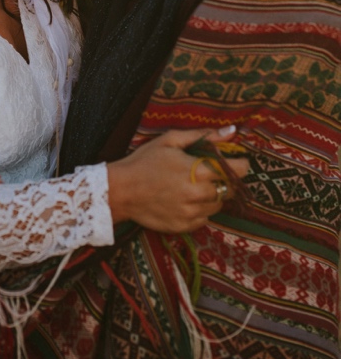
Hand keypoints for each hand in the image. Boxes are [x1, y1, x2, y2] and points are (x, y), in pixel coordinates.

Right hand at [106, 126, 249, 232]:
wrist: (119, 191)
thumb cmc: (143, 162)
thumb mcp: (170, 141)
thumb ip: (203, 136)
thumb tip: (232, 131)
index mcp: (199, 171)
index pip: (238, 171)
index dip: (239, 165)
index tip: (232, 162)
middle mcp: (199, 194)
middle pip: (231, 190)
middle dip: (224, 181)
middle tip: (207, 175)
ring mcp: (192, 213)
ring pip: (218, 205)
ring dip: (212, 196)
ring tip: (192, 188)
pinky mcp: (185, 226)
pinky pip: (204, 218)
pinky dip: (199, 210)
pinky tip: (183, 200)